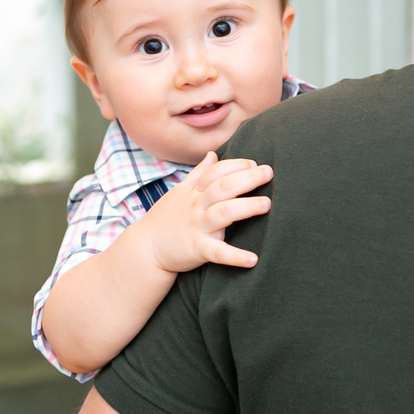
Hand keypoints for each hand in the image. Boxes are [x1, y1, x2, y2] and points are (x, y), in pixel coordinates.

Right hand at [140, 152, 272, 273]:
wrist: (144, 249)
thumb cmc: (166, 218)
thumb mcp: (179, 192)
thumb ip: (198, 174)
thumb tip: (213, 154)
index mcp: (194, 192)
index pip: (215, 172)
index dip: (235, 165)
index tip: (254, 163)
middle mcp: (196, 206)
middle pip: (223, 187)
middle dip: (247, 178)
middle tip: (269, 173)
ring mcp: (197, 227)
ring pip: (223, 213)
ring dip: (246, 208)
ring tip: (267, 204)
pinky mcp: (197, 249)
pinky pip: (217, 252)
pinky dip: (235, 257)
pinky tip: (253, 259)